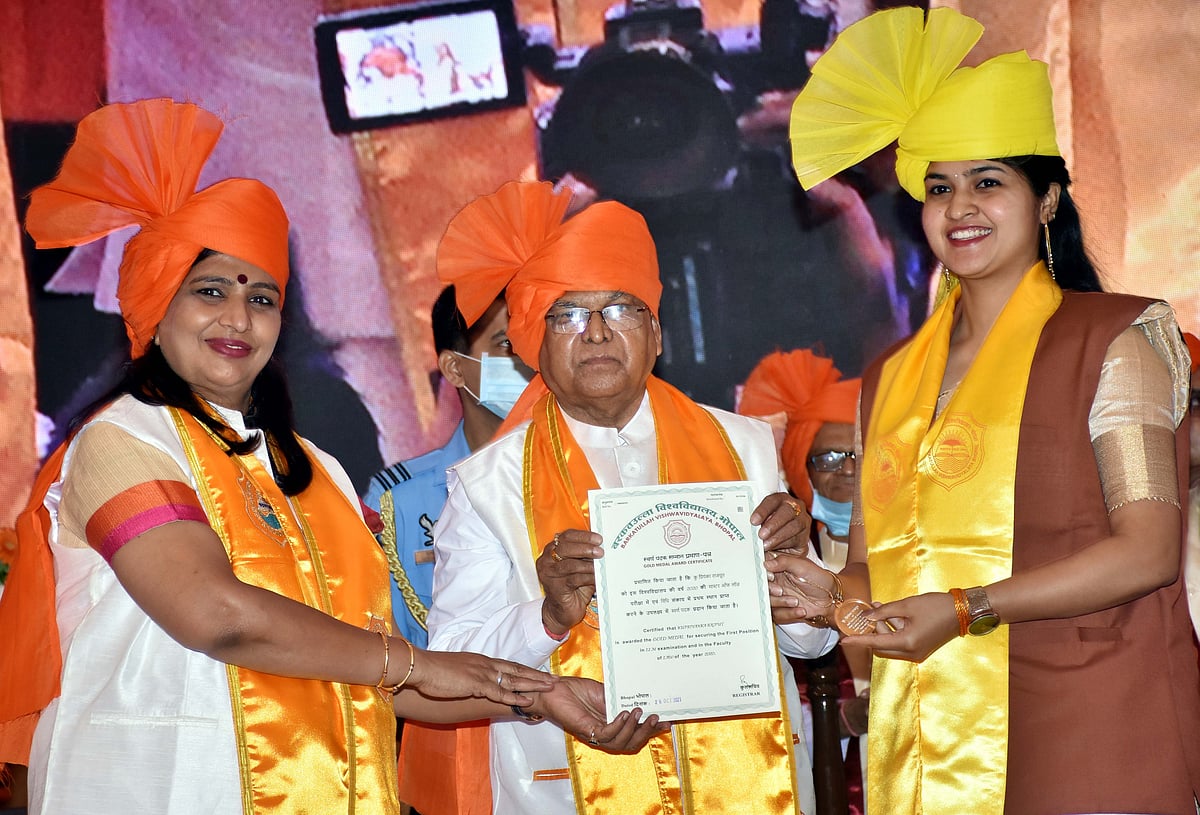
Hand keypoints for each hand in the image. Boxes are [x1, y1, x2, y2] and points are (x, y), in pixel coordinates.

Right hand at [405, 647, 554, 705]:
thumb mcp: (454, 671)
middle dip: (536, 675)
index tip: (539, 673)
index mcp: (480, 660)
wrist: (420, 666)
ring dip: (533, 684)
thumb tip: (470, 681)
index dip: (525, 670)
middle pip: (517, 669)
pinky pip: (500, 692)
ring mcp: (482, 673)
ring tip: (549, 688)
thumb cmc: (432, 670)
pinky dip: (516, 697)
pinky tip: (528, 701)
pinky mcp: (476, 684)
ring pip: (514, 679)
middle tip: (553, 680)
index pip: (508, 664)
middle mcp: (485, 664)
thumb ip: (466, 675)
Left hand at [528, 675, 669, 753]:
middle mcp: (603, 734)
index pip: (633, 734)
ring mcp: (594, 734)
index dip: (650, 731)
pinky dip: (617, 726)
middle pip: (629, 743)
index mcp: (609, 726)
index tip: (666, 723)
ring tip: (640, 713)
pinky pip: (605, 735)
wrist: (552, 689)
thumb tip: (640, 699)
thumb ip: (619, 699)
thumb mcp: (603, 693)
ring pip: (619, 743)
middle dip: (645, 732)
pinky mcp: (585, 730)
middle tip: (656, 718)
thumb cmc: (574, 691)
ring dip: (632, 729)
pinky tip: (623, 714)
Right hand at [536, 529, 602, 636]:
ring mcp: (549, 574)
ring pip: (570, 564)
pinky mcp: (555, 588)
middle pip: (566, 547)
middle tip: (600, 551)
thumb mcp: (579, 567)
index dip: (583, 536)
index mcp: (551, 550)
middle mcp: (546, 560)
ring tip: (600, 564)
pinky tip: (596, 578)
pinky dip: (588, 577)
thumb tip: (602, 547)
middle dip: (585, 547)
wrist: (562, 611)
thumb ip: (585, 556)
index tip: (598, 539)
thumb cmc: (573, 587)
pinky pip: (574, 580)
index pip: (566, 536)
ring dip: (588, 564)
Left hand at [751, 492, 811, 553]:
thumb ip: (757, 522)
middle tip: (761, 534)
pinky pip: (797, 539)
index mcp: (782, 499)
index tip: (753, 521)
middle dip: (773, 524)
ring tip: (766, 544)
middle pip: (787, 511)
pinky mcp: (805, 537)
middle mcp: (796, 508)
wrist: (780, 544)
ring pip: (795, 526)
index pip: (773, 500)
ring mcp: (803, 522)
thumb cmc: (767, 530)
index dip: (763, 510)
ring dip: (778, 536)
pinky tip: (775, 548)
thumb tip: (746, 526)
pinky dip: (784, 544)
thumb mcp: (762, 522)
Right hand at [763, 551, 837, 625]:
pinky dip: (788, 613)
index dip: (763, 573)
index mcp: (777, 567)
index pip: (761, 569)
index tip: (771, 576)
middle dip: (770, 591)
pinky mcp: (782, 610)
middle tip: (781, 591)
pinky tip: (801, 610)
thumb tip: (765, 563)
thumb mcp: (802, 566)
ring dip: (780, 603)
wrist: (831, 599)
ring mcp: (778, 596)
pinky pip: (777, 614)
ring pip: (767, 602)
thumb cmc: (819, 578)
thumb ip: (783, 562)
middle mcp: (775, 582)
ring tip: (795, 601)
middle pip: (760, 588)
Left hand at [841, 592, 959, 661]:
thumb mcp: (907, 605)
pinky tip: (891, 613)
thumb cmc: (936, 606)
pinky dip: (893, 630)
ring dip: (883, 628)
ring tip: (879, 607)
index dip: (858, 641)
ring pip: (890, 644)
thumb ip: (884, 612)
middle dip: (873, 631)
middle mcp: (911, 652)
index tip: (843, 641)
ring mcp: (917, 652)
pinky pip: (900, 643)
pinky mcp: (921, 648)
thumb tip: (866, 617)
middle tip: (868, 612)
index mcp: (907, 643)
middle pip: (881, 646)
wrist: (963, 611)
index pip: (876, 643)